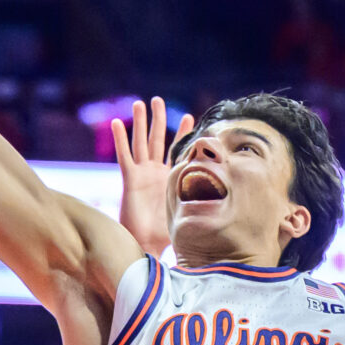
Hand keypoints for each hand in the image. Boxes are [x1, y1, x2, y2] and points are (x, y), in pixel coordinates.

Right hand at [112, 96, 194, 256]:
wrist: (146, 244)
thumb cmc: (164, 235)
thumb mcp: (187, 213)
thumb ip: (202, 206)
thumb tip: (228, 209)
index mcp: (169, 177)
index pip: (176, 150)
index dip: (181, 134)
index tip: (189, 116)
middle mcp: (154, 171)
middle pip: (156, 139)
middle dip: (158, 119)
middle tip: (158, 99)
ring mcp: (142, 174)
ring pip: (140, 142)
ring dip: (139, 123)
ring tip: (140, 103)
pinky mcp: (130, 179)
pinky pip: (124, 156)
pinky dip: (120, 140)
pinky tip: (116, 123)